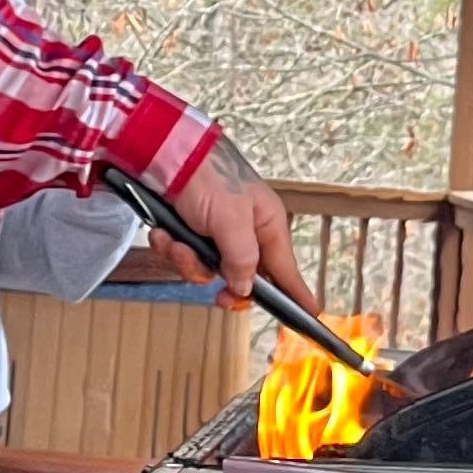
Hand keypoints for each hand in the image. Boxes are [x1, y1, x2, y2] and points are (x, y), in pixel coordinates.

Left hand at [171, 135, 318, 314]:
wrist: (165, 153)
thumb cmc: (208, 175)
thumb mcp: (231, 219)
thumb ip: (242, 258)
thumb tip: (247, 289)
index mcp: (267, 226)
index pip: (286, 271)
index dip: (296, 296)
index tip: (308, 319)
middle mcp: (246, 233)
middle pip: (243, 279)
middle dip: (223, 284)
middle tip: (219, 297)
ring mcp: (218, 234)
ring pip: (208, 271)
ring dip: (189, 261)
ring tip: (178, 243)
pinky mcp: (192, 232)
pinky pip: (185, 257)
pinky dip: (172, 248)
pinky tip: (164, 233)